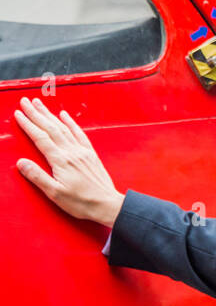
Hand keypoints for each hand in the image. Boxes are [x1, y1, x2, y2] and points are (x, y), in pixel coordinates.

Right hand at [13, 96, 124, 227]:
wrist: (107, 204)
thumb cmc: (81, 202)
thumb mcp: (55, 193)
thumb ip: (37, 176)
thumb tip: (21, 162)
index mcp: (61, 161)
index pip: (41, 138)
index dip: (28, 124)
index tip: (18, 113)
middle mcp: (72, 152)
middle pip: (51, 128)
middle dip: (36, 113)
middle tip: (25, 101)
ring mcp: (82, 151)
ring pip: (63, 128)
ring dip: (50, 114)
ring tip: (39, 103)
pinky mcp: (90, 154)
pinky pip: (79, 134)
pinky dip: (71, 123)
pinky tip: (64, 115)